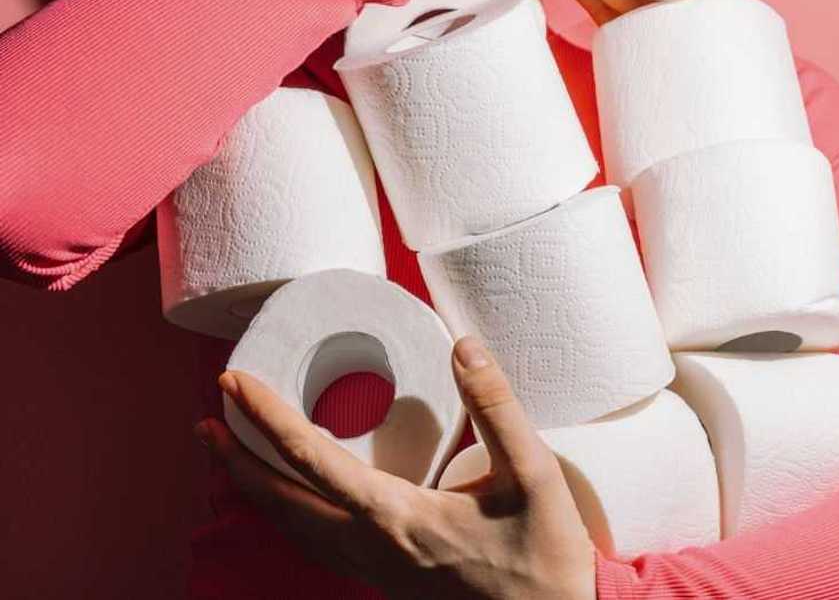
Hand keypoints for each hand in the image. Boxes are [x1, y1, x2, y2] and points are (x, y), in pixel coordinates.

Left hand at [195, 336, 594, 599]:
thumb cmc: (545, 552)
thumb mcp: (533, 474)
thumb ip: (496, 408)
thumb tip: (463, 347)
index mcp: (397, 518)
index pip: (312, 461)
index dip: (266, 418)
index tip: (234, 382)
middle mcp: (372, 550)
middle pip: (280, 506)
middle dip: (236, 464)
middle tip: (206, 424)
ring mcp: (376, 572)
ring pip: (294, 532)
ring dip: (256, 493)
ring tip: (234, 458)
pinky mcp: (387, 581)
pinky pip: (318, 546)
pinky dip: (289, 517)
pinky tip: (297, 502)